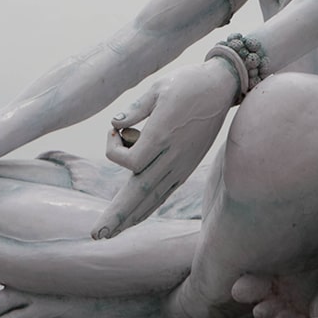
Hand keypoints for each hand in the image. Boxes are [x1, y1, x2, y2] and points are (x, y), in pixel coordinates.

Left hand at [91, 60, 238, 239]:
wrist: (222, 87)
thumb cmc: (188, 82)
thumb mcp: (159, 87)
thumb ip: (136, 108)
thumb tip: (115, 124)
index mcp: (163, 135)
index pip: (130, 161)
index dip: (113, 149)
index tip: (113, 130)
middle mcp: (173, 155)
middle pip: (139, 192)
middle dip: (117, 214)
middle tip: (95, 234)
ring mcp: (182, 164)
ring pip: (152, 198)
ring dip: (129, 217)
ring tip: (110, 233)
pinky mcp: (187, 166)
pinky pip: (165, 192)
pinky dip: (148, 206)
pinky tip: (135, 217)